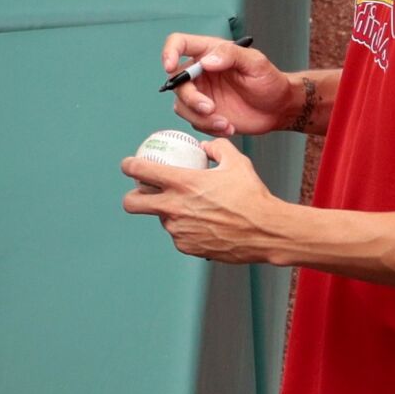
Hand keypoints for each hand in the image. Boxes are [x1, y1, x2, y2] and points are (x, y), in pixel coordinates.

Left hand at [121, 138, 284, 264]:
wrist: (266, 231)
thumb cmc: (252, 196)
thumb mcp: (236, 162)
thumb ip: (217, 148)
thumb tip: (204, 147)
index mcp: (183, 183)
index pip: (141, 171)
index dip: (129, 166)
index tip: (128, 165)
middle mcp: (175, 207)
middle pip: (132, 204)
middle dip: (131, 198)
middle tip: (140, 195)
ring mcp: (179, 230)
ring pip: (162, 220)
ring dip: (170, 214)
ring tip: (192, 210)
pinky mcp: (187, 247)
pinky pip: (179, 235)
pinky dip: (187, 229)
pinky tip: (205, 224)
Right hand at [161, 33, 300, 136]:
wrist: (278, 109)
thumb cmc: (269, 81)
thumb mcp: (255, 63)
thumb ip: (231, 55)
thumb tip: (206, 62)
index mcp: (209, 52)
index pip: (180, 44)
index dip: (169, 52)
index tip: (170, 66)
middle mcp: (200, 72)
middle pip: (177, 82)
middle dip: (191, 98)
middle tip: (210, 108)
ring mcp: (201, 94)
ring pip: (182, 105)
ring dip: (200, 117)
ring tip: (225, 123)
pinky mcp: (204, 114)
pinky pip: (195, 122)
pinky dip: (209, 127)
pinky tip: (228, 127)